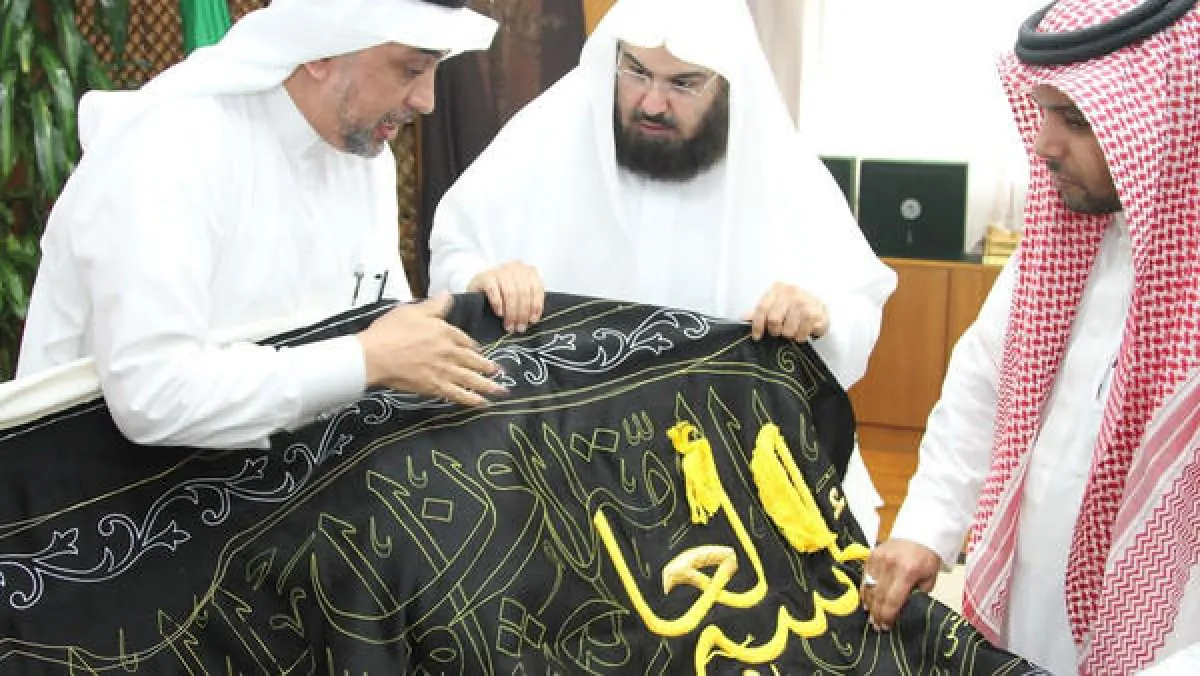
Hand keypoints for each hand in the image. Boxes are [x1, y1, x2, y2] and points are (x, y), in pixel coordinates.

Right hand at [356, 294, 506, 406]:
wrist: (374, 356)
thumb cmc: (390, 331)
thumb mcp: (412, 310)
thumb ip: (434, 305)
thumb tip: (448, 295)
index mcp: (444, 332)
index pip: (464, 340)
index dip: (473, 346)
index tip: (479, 351)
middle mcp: (448, 352)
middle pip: (473, 360)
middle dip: (488, 367)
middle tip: (501, 372)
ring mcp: (443, 371)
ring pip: (471, 379)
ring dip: (488, 385)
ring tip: (501, 391)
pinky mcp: (434, 387)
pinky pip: (458, 394)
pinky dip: (472, 400)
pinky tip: (482, 403)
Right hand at [467, 261, 543, 332]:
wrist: (479, 287)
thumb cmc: (502, 293)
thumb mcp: (520, 295)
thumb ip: (529, 302)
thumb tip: (533, 319)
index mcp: (528, 271)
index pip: (536, 288)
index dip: (535, 305)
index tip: (532, 321)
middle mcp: (515, 268)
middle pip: (523, 292)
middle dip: (522, 313)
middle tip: (519, 328)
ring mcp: (499, 271)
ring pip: (510, 293)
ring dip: (511, 312)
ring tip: (509, 325)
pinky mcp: (485, 277)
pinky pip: (494, 291)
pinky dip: (498, 303)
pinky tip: (500, 313)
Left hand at [742, 282, 828, 340]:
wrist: (819, 306)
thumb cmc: (793, 306)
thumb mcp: (776, 304)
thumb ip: (760, 311)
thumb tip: (743, 318)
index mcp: (778, 289)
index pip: (762, 308)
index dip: (757, 325)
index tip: (757, 336)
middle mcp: (791, 293)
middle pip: (774, 320)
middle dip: (774, 331)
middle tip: (778, 332)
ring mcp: (805, 302)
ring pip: (788, 330)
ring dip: (788, 335)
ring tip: (792, 331)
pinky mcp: (817, 313)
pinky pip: (802, 334)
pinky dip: (800, 337)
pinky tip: (802, 332)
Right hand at [861, 539, 941, 630]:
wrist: (921, 532)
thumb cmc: (927, 558)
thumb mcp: (929, 580)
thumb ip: (916, 595)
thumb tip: (902, 610)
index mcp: (907, 572)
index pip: (892, 600)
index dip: (888, 616)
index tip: (886, 627)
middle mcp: (890, 565)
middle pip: (879, 596)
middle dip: (877, 613)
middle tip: (876, 626)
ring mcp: (878, 559)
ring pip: (869, 587)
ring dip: (869, 604)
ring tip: (871, 616)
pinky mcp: (871, 555)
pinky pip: (865, 577)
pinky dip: (864, 590)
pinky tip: (866, 601)